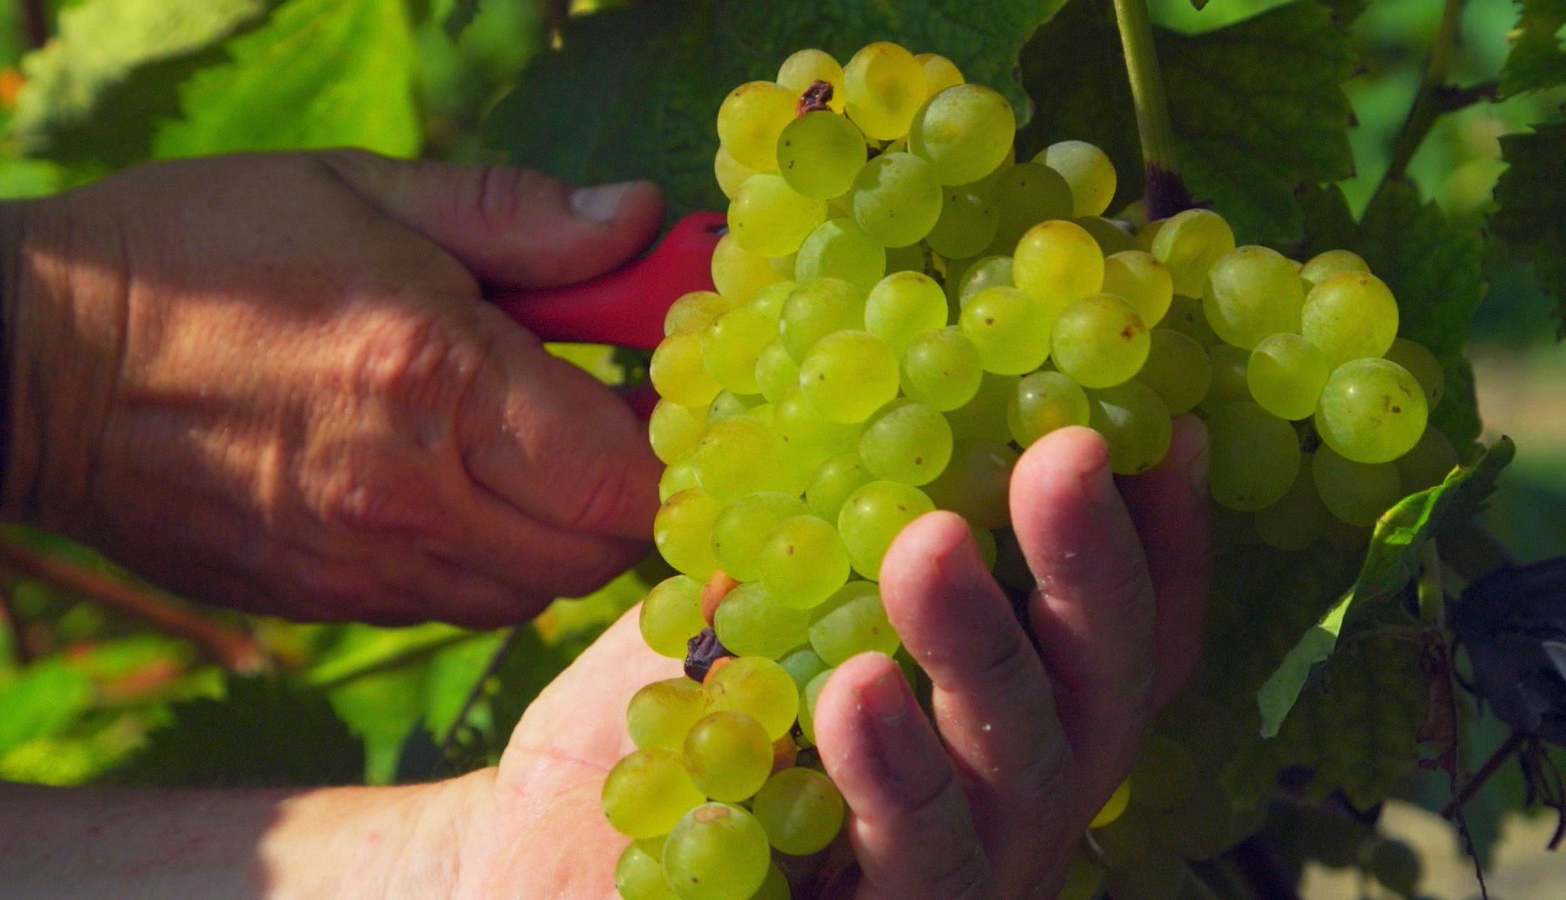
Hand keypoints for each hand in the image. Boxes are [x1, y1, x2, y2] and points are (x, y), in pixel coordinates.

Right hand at [0, 151, 664, 625]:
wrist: (38, 360)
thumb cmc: (204, 252)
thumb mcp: (363, 191)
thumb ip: (517, 218)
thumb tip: (638, 220)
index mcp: (439, 380)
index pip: (625, 471)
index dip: (673, 446)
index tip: (664, 397)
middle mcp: (414, 496)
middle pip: (598, 552)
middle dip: (626, 494)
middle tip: (603, 422)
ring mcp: (366, 566)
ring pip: (532, 593)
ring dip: (560, 534)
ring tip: (528, 456)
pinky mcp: (325, 603)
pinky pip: (456, 607)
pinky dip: (489, 564)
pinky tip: (456, 492)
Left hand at [462, 420, 1209, 897]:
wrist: (570, 865)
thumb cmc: (692, 734)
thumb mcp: (757, 617)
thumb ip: (814, 541)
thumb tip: (841, 392)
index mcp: (1010, 722)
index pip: (1123, 638)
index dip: (1161, 539)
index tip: (1159, 426)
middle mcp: (1010, 804)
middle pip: (1094, 695)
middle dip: (1084, 568)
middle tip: (1058, 452)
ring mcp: (951, 879)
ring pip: (1006, 785)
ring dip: (976, 657)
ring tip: (928, 546)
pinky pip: (897, 875)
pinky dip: (871, 785)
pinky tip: (839, 695)